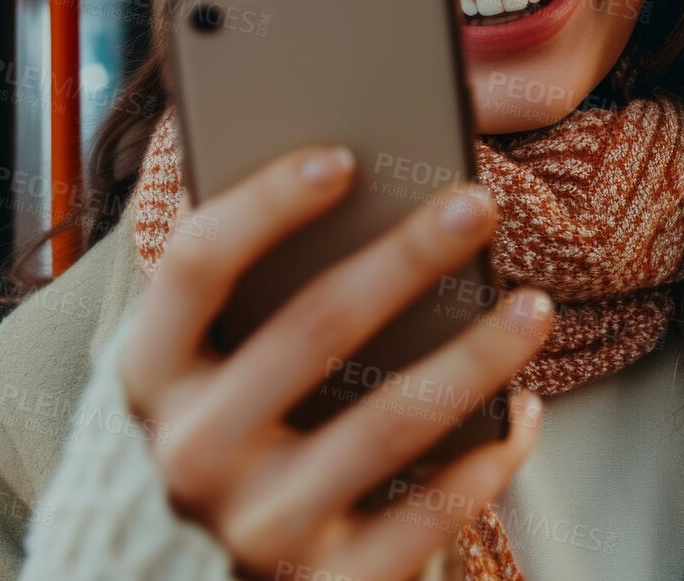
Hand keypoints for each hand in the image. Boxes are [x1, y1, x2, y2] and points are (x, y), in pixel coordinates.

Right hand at [118, 143, 552, 579]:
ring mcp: (255, 526)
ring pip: (391, 419)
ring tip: (534, 307)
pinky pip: (425, 517)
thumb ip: (239, 283)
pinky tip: (522, 410)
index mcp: (150, 376)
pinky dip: (486, 460)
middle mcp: (191, 452)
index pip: (198, 266)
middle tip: (480, 204)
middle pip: (314, 326)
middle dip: (408, 255)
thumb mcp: (201, 367)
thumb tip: (326, 163)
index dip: (265, 204)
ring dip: (477, 354)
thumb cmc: (224, 433)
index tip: (342, 157)